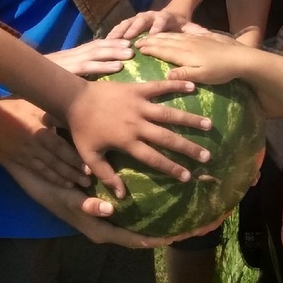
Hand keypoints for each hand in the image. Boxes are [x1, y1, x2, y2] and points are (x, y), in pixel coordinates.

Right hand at [0, 98, 88, 188]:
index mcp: (40, 132)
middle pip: (58, 161)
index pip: (61, 148)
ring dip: (66, 177)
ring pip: (50, 169)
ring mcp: (28, 154)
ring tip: (80, 184)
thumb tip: (75, 107)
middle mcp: (36, 146)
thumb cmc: (13, 107)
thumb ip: (54, 109)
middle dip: (74, 171)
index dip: (75, 159)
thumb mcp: (35, 104)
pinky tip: (64, 183)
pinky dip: (53, 178)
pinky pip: (40, 171)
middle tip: (90, 180)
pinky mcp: (22, 159)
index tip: (90, 167)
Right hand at [0, 153, 171, 248]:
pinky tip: (163, 192)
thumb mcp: (66, 198)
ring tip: (185, 210)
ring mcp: (107, 216)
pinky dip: (149, 206)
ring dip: (161, 218)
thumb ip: (86, 205)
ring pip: (140, 222)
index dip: (158, 239)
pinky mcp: (106, 205)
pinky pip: (133, 211)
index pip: (135, 240)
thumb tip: (109, 209)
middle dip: (167, 230)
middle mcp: (107, 225)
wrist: (34, 176)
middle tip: (194, 223)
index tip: (181, 235)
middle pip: (142, 234)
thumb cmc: (49, 189)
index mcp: (100, 230)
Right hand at [47, 37, 133, 77]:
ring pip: (96, 53)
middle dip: (117, 44)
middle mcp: (73, 54)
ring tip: (130, 53)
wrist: (22, 76)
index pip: (94, 44)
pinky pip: (89, 66)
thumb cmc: (41, 80)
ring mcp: (71, 61)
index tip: (127, 42)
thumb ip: (74, 74)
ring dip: (115, 52)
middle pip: (99, 45)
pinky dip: (105, 65)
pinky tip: (118, 67)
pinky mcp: (68, 70)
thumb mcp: (60, 74)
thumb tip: (89, 81)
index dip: (111, 42)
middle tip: (134, 44)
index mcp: (73, 55)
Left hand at [62, 78, 210, 196]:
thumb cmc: (81, 130)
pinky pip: (159, 86)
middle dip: (188, 148)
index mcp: (128, 142)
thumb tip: (121, 196)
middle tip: (207, 157)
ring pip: (169, 114)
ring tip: (209, 125)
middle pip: (168, 138)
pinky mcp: (137, 89)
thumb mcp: (90, 156)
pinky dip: (175, 86)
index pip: (154, 158)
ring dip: (190, 120)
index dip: (172, 168)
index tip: (187, 176)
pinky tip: (192, 86)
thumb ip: (106, 176)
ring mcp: (139, 105)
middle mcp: (137, 125)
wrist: (73, 99)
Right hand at [105, 8, 190, 40]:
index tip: (153, 35)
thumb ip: (197, 31)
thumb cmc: (182, 25)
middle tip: (128, 38)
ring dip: (121, 30)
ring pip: (129, 22)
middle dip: (134, 28)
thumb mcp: (191, 28)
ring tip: (111, 40)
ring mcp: (141, 17)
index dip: (157, 27)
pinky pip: (122, 26)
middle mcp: (152, 15)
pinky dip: (115, 32)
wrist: (175, 13)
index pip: (162, 20)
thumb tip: (205, 34)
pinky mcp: (133, 22)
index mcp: (167, 17)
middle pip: (142, 19)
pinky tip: (105, 41)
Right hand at [137, 30, 254, 84]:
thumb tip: (166, 77)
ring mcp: (195, 39)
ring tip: (150, 35)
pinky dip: (174, 32)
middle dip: (151, 40)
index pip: (163, 50)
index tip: (138, 47)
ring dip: (160, 35)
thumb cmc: (220, 71)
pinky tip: (173, 32)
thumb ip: (184, 75)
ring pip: (174, 35)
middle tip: (138, 40)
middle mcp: (187, 43)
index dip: (150, 48)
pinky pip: (184, 33)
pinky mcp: (203, 37)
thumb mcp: (202, 76)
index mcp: (185, 54)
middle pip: (165, 40)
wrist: (240, 57)